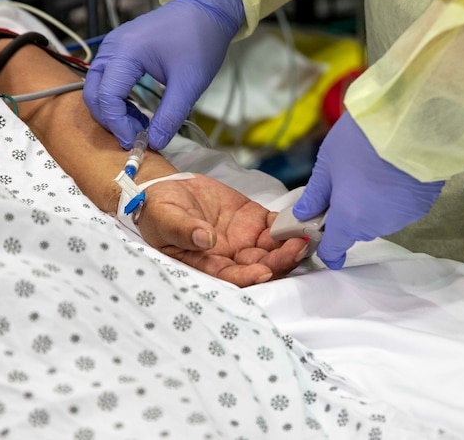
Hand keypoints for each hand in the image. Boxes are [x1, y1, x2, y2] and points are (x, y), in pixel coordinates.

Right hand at [83, 0, 244, 149]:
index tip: (137, 140)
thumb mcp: (188, 84)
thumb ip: (170, 116)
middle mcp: (112, 47)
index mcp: (126, 51)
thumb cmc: (199, 40)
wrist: (205, 11)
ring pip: (97, 88)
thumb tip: (155, 142)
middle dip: (110, 120)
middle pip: (93, 94)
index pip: (107, 97)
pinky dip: (116, 99)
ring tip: (141, 124)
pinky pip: (106, 80)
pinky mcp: (119, 50)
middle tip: (135, 137)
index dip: (119, 124)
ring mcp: (113, 47)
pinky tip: (138, 111)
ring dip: (113, 111)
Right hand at [136, 174, 306, 286]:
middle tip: (297, 248)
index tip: (263, 271)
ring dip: (290, 246)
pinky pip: (275, 227)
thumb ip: (184, 229)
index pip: (231, 276)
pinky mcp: (254, 220)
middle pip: (259, 266)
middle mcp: (229, 256)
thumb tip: (205, 238)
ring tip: (305, 235)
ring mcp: (244, 239)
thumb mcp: (164, 218)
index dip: (248, 277)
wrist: (167, 188)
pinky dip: (289, 226)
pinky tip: (300, 221)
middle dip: (280, 261)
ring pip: (273, 249)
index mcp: (205, 263)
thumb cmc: (158, 210)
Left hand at [293, 112, 444, 268]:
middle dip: (349, 214)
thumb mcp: (328, 163)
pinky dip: (394, 197)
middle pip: (357, 230)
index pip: (335, 249)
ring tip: (373, 172)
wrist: (410, 124)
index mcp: (350, 219)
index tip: (322, 243)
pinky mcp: (423, 205)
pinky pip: (400, 208)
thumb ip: (316, 194)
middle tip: (347, 183)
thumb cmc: (361, 141)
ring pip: (380, 219)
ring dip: (373, 205)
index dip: (326, 250)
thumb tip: (304, 214)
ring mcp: (404, 217)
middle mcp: (378, 225)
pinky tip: (394, 173)